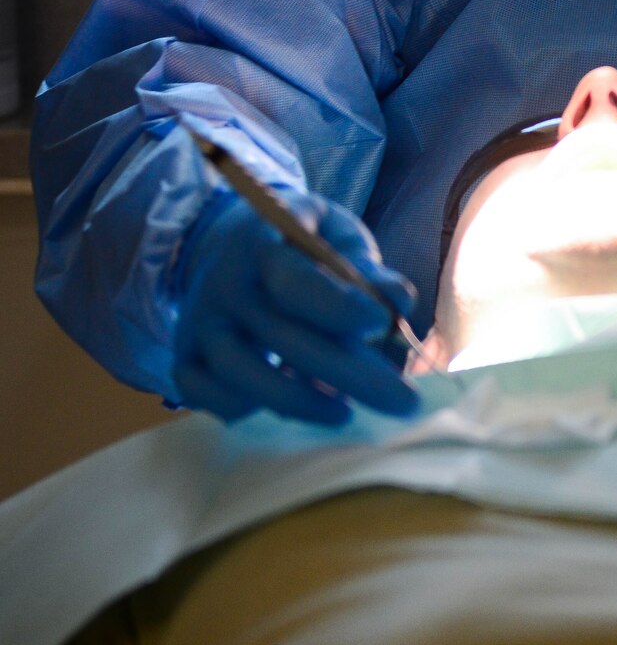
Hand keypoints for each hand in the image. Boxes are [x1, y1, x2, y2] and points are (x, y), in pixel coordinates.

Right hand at [171, 191, 420, 424]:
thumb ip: (366, 266)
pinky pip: (204, 394)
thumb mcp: (334, 233)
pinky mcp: (185, 354)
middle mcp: (223, 284)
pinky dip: (245, 409)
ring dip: (299, 401)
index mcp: (261, 242)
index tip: (381, 325)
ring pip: (240, 376)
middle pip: (282, 338)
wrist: (225, 241)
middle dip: (350, 375)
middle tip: (403, 402)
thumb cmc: (296, 241)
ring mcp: (199, 322)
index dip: (339, 308)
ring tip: (345, 412)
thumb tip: (399, 301)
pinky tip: (290, 404)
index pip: (294, 282)